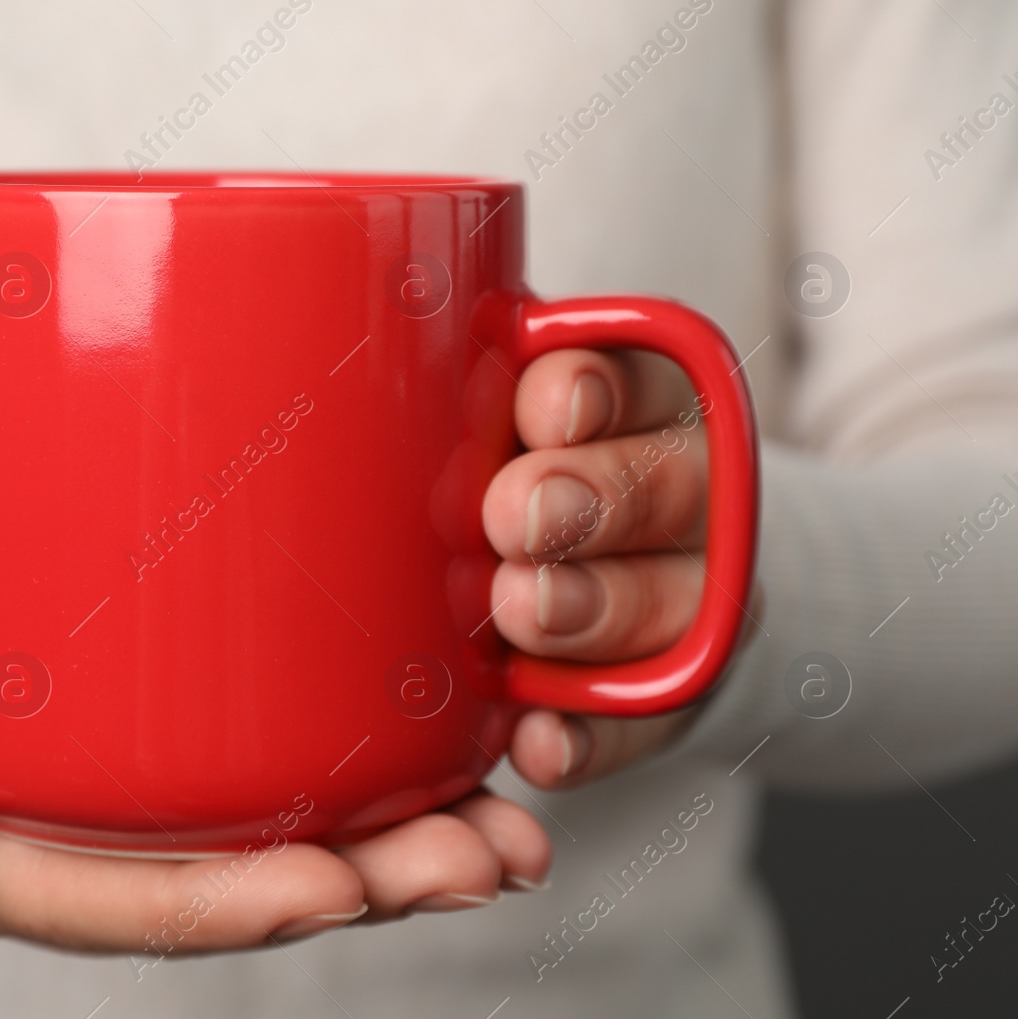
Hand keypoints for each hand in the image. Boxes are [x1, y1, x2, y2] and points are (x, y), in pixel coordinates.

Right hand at [0, 433, 552, 945]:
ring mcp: (85, 774)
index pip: (98, 901)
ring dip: (376, 840)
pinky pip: (232, 757)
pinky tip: (431, 739)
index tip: (338, 888)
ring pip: (241, 833)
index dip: (218, 906)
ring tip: (500, 819)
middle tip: (486, 855)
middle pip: (206, 883)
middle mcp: (39, 826)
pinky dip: (335, 761)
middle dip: (352, 885)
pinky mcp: (119, 704)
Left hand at [481, 350, 743, 788]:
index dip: (596, 388)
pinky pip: (641, 720)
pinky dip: (590, 736)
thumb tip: (390, 336)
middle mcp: (682, 494)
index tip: (542, 406)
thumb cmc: (500, 470)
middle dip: (590, 499)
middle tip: (512, 517)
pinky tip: (541, 742)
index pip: (638, 377)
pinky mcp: (666, 692)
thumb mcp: (487, 409)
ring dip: (591, 609)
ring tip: (520, 610)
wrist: (593, 577)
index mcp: (640, 404)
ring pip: (667, 602)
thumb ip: (464, 384)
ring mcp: (687, 596)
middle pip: (664, 487)